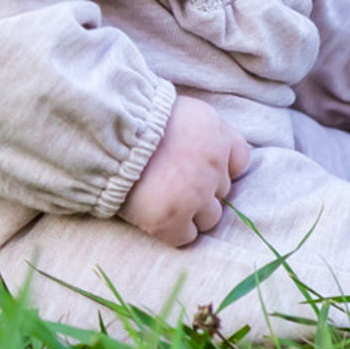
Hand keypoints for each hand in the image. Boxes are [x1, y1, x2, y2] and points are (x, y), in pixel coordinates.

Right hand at [119, 96, 249, 245]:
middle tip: (175, 182)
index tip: (203, 168)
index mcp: (217, 135)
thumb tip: (204, 147)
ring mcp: (195, 196)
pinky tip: (157, 216)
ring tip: (167, 201)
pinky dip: (174, 231)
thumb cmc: (140, 118)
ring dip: (192, 212)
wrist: (109, 137)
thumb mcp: (182, 111)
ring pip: (210, 217)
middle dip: (203, 188)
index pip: (240, 160)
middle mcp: (213, 166)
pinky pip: (186, 237)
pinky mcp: (171, 221)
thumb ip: (202, 131)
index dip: (222, 166)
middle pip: (223, 190)